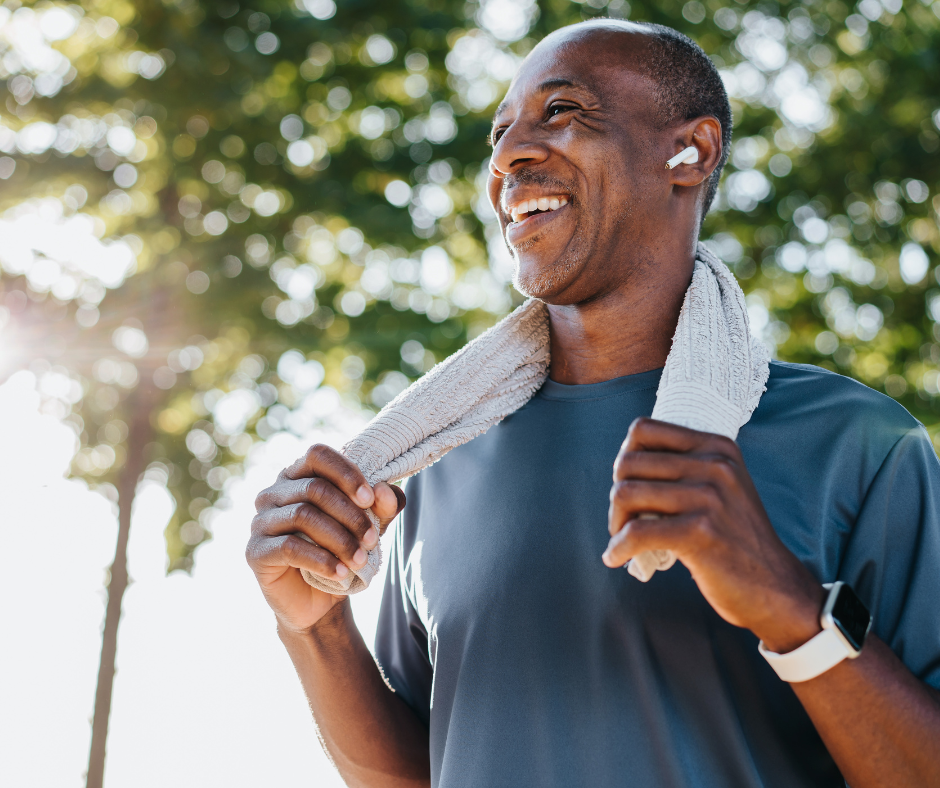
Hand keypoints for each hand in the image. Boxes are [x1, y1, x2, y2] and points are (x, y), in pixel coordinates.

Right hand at [247, 444, 404, 633]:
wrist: (318, 600)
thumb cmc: (342, 551)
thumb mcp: (370, 525)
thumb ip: (382, 505)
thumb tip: (383, 490)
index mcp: (298, 475)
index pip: (318, 455)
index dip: (345, 473)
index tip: (369, 499)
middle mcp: (273, 492)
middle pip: (315, 489)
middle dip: (350, 515)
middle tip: (371, 540)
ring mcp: (260, 521)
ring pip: (303, 516)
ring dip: (339, 539)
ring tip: (360, 560)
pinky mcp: (255, 551)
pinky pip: (289, 548)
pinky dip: (321, 560)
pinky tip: (341, 572)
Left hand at [604, 418, 824, 652]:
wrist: (774, 585)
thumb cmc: (735, 538)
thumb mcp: (722, 486)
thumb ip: (685, 467)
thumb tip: (625, 462)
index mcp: (716, 447)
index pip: (644, 429)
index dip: (626, 456)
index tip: (628, 483)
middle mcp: (715, 465)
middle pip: (629, 462)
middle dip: (617, 495)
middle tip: (624, 520)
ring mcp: (709, 498)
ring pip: (626, 493)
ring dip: (616, 521)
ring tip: (622, 539)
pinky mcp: (699, 532)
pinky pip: (636, 532)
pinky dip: (618, 547)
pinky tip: (616, 558)